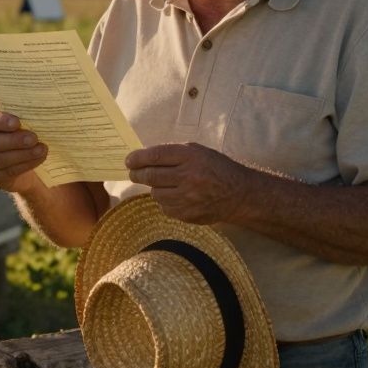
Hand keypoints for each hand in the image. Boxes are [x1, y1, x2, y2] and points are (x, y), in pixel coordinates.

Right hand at [0, 111, 46, 193]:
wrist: (17, 159)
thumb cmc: (16, 133)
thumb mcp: (15, 123)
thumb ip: (19, 117)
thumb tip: (37, 111)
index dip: (0, 122)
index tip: (17, 122)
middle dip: (14, 141)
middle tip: (33, 138)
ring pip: (0, 159)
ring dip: (23, 154)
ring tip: (41, 149)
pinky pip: (9, 171)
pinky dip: (26, 164)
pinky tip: (40, 158)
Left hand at [125, 143, 256, 224]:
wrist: (239, 194)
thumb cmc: (216, 168)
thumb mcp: (198, 152)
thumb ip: (173, 154)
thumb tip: (144, 157)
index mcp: (191, 157)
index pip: (155, 156)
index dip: (138, 158)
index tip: (129, 160)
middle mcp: (188, 177)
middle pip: (151, 176)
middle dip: (137, 174)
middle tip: (133, 173)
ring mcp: (188, 198)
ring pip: (156, 194)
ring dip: (155, 188)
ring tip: (165, 185)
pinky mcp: (187, 214)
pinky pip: (165, 207)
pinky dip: (166, 201)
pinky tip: (177, 196)